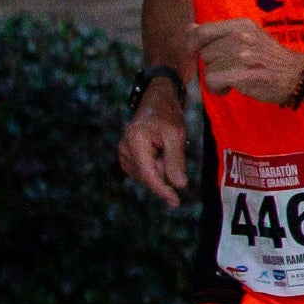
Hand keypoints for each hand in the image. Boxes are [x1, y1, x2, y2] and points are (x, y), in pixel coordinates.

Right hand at [118, 86, 189, 205]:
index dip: (162, 190)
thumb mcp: (176, 135)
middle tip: (173, 151)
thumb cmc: (168, 115)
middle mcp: (124, 148)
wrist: (157, 101)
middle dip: (164, 172)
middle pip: (147, 176)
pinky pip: (144, 171)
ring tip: (165, 148)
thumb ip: (176, 160)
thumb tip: (179, 186)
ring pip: (146, 175)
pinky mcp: (127, 156)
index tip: (175, 202)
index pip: (148, 174)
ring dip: (160, 169)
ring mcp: (123, 152)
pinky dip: (156, 167)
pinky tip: (160, 153)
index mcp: (135, 141)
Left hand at [190, 18, 303, 107]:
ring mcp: (240, 55)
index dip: (192, 44)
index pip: (202, 31)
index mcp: (240, 25)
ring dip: (215, 78)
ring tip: (232, 79)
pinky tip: (229, 89)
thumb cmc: (271, 58)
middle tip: (228, 69)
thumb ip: (219, 33)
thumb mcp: (248, 36)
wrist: (297, 75)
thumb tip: (189, 28)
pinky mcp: (240, 74)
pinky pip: (212, 81)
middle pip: (204, 52)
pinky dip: (217, 89)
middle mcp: (239, 36)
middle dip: (212, 64)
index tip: (196, 54)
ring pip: (207, 68)